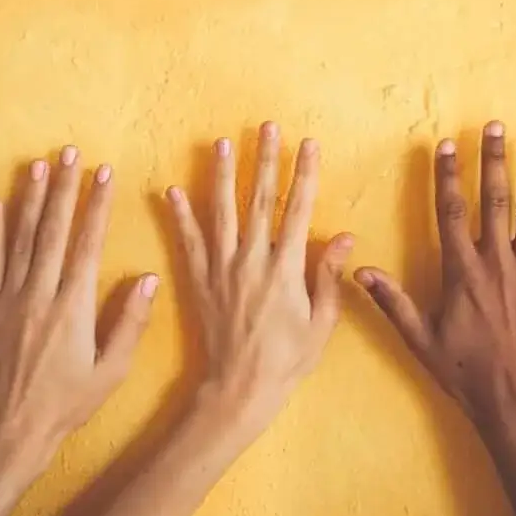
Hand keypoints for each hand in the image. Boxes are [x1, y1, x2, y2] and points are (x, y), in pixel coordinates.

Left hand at [0, 147, 156, 461]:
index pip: (86, 243)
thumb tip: (148, 278)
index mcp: (72, 306)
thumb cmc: (67, 406)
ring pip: (17, 238)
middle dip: (62, 188)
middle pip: (51, 230)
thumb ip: (129, 323)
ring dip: (28, 199)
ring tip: (37, 165)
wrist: (9, 433)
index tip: (103, 172)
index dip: (96, 205)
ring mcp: (4, 300)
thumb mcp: (111, 371)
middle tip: (69, 153)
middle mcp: (37, 295)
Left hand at [165, 124, 353, 435]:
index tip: (308, 144)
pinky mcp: (199, 281)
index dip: (304, 174)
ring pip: (221, 211)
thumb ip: (329, 277)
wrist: (239, 387)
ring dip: (222, 174)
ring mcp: (221, 268)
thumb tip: (344, 236)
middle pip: (259, 200)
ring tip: (222, 142)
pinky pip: (188, 242)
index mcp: (285, 268)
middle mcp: (251, 260)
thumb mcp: (321, 322)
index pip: (298, 209)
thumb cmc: (287, 360)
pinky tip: (171, 189)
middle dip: (264, 160)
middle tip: (266, 127)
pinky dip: (179, 215)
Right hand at [355, 123, 515, 428]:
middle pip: (495, 200)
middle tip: (496, 125)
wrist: (515, 396)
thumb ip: (392, 301)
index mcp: (462, 272)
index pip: (452, 212)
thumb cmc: (464, 370)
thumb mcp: (419, 339)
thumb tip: (360, 270)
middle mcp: (497, 262)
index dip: (449, 176)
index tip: (448, 145)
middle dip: (493, 160)